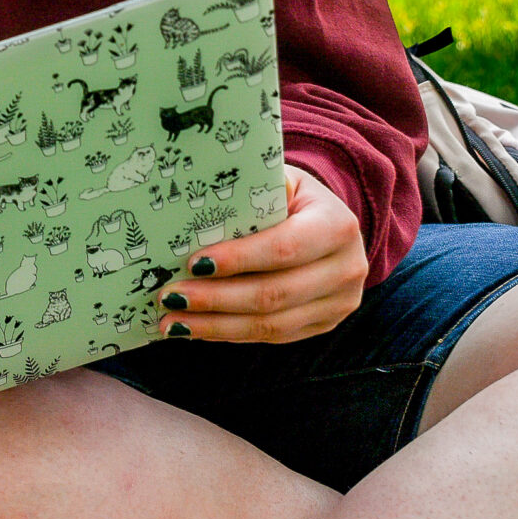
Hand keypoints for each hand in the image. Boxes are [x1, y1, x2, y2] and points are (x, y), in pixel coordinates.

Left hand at [157, 165, 366, 343]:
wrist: (330, 223)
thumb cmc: (291, 198)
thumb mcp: (279, 181)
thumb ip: (251, 191)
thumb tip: (196, 202)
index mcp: (336, 225)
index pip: (283, 248)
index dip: (239, 259)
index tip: (194, 263)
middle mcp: (346, 268)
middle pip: (275, 294)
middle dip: (216, 299)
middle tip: (171, 296)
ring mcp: (339, 302)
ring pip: (272, 325)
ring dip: (217, 325)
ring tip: (174, 321)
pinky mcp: (325, 324)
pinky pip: (274, 337)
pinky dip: (231, 334)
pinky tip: (198, 329)